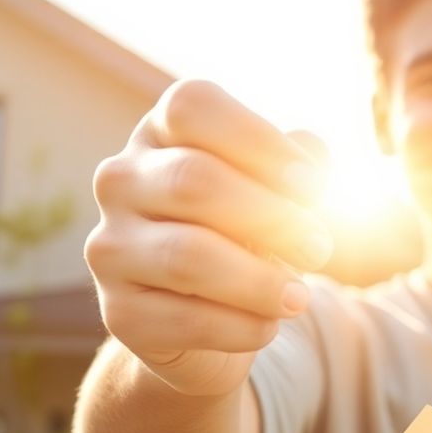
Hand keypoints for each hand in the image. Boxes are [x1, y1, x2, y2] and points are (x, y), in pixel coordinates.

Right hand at [84, 79, 331, 396]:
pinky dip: (242, 326)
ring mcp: (110, 247)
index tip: (312, 187)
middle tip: (321, 248)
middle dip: (272, 218)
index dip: (259, 141)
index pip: (192, 106)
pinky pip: (185, 320)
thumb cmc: (249, 234)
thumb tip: (313, 151)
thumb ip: (300, 166)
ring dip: (260, 280)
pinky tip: (267, 325)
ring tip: (301, 298)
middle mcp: (120, 181)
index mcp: (159, 133)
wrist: (211, 322)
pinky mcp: (119, 314)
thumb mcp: (279, 192)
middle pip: (193, 181)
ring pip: (186, 255)